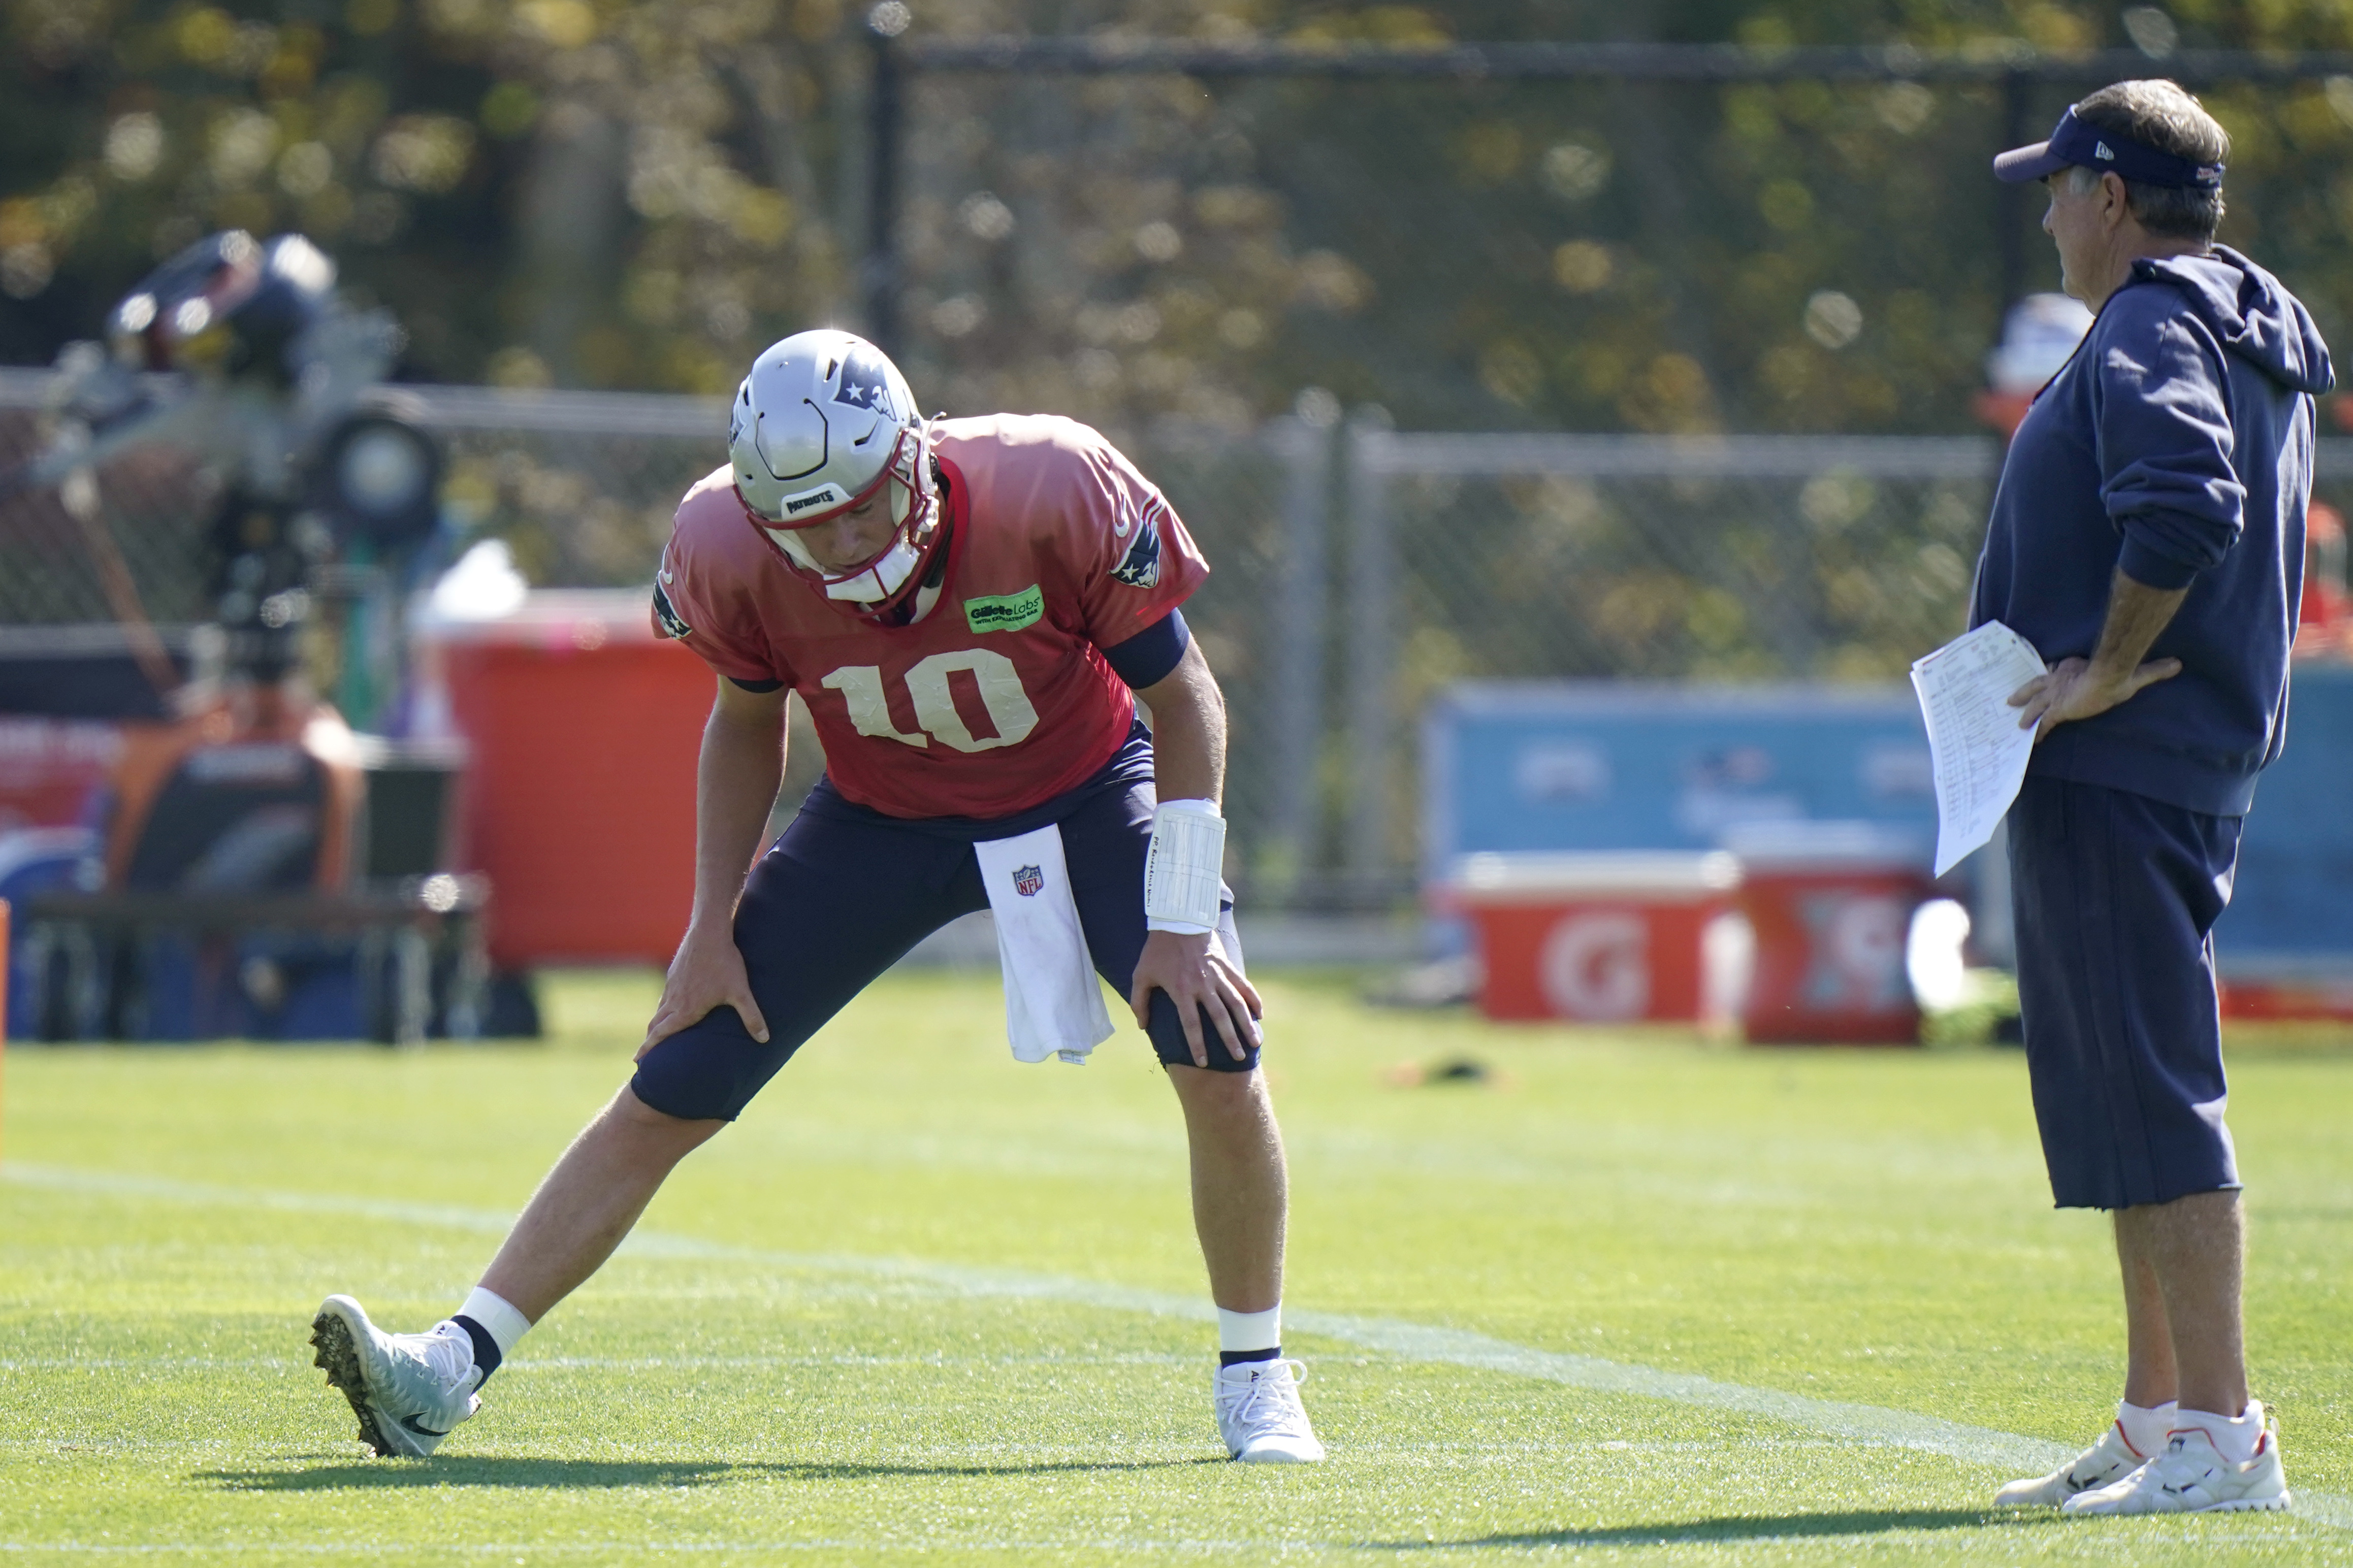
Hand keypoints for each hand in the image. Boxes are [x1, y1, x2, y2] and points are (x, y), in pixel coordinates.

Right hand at [638, 921, 768, 1059]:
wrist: (709, 931)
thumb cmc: (725, 963)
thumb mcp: (740, 992)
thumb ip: (752, 1017)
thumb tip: (765, 1039)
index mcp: (686, 1009)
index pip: (662, 1034)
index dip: (648, 1048)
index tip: (637, 1060)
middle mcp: (674, 999)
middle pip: (656, 1024)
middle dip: (649, 1040)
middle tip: (641, 1055)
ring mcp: (672, 985)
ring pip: (659, 1009)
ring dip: (656, 1023)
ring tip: (656, 1033)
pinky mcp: (674, 972)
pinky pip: (666, 994)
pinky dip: (664, 1006)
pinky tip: (671, 1005)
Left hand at [1129, 929, 1262, 1066]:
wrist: (1177, 919)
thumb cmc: (1156, 950)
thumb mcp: (1141, 975)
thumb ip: (1139, 1002)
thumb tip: (1142, 1025)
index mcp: (1182, 990)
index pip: (1191, 1024)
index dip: (1198, 1045)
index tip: (1203, 1063)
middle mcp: (1203, 985)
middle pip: (1220, 1017)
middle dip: (1230, 1040)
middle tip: (1238, 1059)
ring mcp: (1218, 975)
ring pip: (1236, 1003)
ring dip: (1247, 1024)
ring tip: (1256, 1042)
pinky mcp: (1227, 965)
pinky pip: (1243, 985)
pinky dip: (1253, 999)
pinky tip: (1261, 1014)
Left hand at [2009, 654, 2180, 742]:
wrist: (2107, 676)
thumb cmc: (2119, 673)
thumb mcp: (2136, 672)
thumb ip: (2154, 670)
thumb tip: (2177, 664)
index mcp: (2072, 667)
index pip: (2057, 671)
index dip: (2051, 675)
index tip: (2046, 677)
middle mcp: (2059, 679)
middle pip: (2036, 684)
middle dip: (2025, 692)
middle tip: (2012, 699)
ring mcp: (2056, 693)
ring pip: (2034, 703)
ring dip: (2025, 711)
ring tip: (2018, 721)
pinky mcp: (2057, 708)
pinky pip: (2043, 722)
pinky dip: (2037, 730)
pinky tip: (2032, 739)